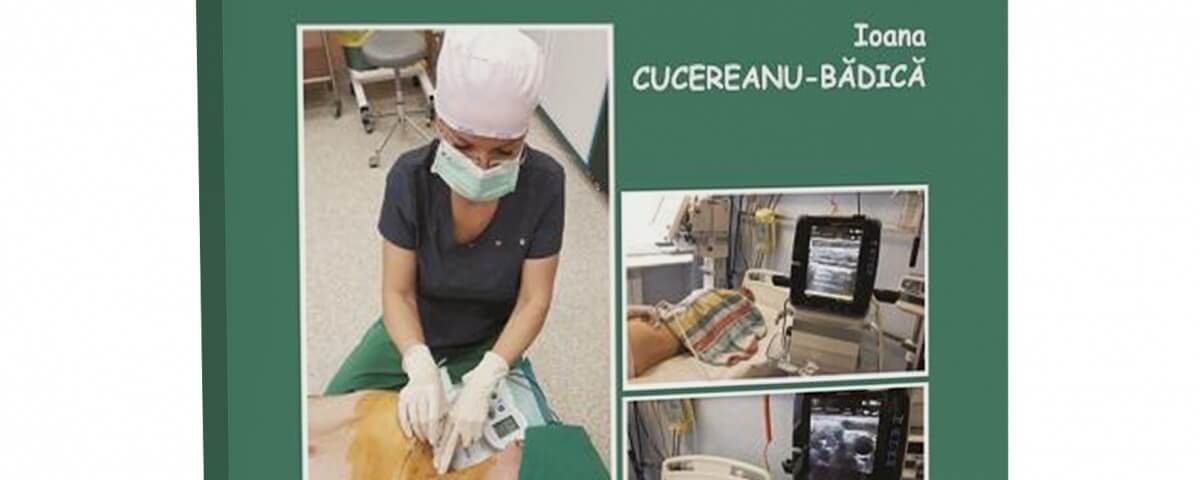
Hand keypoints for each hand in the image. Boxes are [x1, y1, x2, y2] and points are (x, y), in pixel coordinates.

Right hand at [396, 344, 446, 443]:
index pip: (433, 417)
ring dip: (418, 432)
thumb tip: (443, 434)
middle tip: (429, 441)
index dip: (433, 431)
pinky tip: (410, 434)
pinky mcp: (402, 397)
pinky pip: (402, 415)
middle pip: (422, 419)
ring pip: (412, 419)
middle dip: (426, 433)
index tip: (435, 441)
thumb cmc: (436, 388)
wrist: (423, 370)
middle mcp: (421, 394)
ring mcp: (410, 395)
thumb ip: (443, 414)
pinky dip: (406, 427)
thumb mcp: (444, 398)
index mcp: (434, 393)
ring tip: (422, 438)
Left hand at [438, 351, 508, 470]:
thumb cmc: (466, 394)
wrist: (480, 385)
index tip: (436, 462)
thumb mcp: (453, 408)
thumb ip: (449, 422)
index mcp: (451, 418)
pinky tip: (473, 429)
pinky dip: (474, 436)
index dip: (440, 453)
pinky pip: (477, 436)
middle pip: (451, 445)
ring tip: (466, 434)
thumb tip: (443, 435)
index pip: (443, 439)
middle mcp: (459, 422)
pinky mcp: (480, 422)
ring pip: (466, 442)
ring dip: (465, 441)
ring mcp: (470, 423)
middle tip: (441, 468)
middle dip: (446, 458)